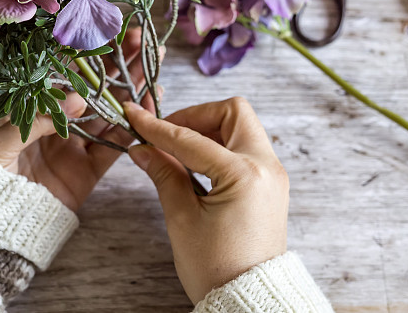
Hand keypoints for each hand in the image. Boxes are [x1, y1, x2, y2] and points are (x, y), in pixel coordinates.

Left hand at [0, 29, 152, 212]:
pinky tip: (149, 111)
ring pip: (111, 115)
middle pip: (96, 91)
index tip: (113, 34)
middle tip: (145, 44)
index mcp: (34, 108)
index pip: (67, 75)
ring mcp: (75, 147)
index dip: (91, 55)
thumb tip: (79, 98)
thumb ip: (37, 118)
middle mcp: (58, 123)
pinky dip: (132, 132)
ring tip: (153, 71)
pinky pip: (113, 150)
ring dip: (133, 94)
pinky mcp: (87, 173)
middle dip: (122, 67)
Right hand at [125, 97, 288, 303]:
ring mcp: (273, 175)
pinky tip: (195, 163)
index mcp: (245, 175)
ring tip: (177, 150)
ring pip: (242, 128)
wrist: (247, 301)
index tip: (135, 117)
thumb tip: (142, 148)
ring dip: (209, 130)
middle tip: (166, 132)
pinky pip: (246, 149)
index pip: (192, 139)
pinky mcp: (270, 185)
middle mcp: (267, 167)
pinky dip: (221, 146)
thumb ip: (164, 173)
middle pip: (233, 113)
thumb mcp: (182, 218)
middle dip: (196, 115)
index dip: (157, 128)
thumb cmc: (216, 268)